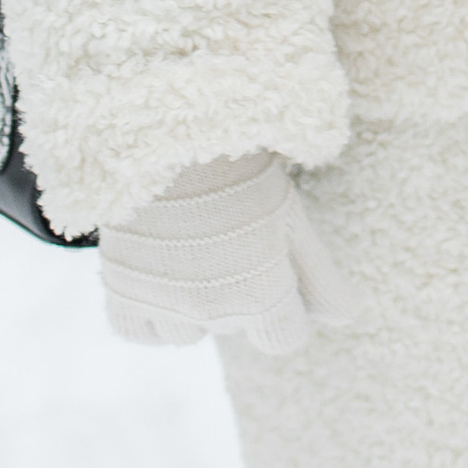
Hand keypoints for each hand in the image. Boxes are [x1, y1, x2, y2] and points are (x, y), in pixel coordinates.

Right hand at [100, 153, 365, 354]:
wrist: (173, 128)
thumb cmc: (244, 169)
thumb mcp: (293, 219)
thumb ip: (320, 278)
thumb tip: (347, 319)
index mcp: (261, 294)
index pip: (283, 339)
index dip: (284, 308)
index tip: (273, 270)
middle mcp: (211, 309)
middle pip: (234, 329)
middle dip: (237, 295)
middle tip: (229, 238)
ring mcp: (162, 302)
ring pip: (187, 332)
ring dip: (191, 303)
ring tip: (191, 246)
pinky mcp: (120, 290)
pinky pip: (139, 330)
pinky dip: (148, 310)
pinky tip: (158, 269)